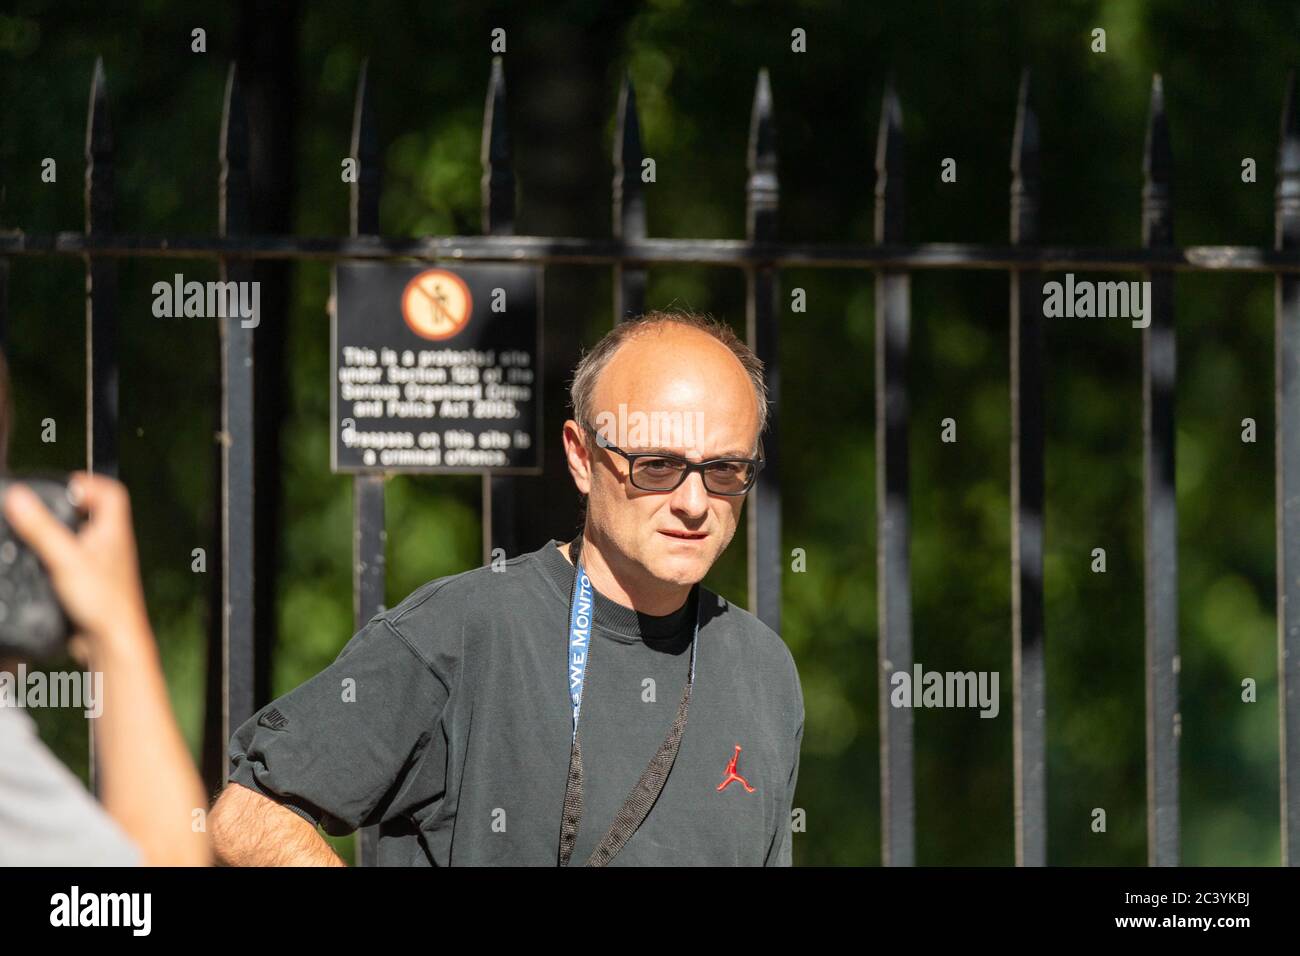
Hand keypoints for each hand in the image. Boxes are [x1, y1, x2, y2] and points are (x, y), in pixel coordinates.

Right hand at [2, 472, 150, 648]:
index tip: (64, 485)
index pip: (112, 493)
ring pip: (84, 538)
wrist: (111, 641)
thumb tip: (19, 498)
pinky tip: (43, 563)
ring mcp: (103, 565)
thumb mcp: (65, 558)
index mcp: (114, 532)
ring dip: (62, 532)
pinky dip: (59, 556)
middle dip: (70, 506)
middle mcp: (112, 546)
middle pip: (96, 513)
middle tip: (46, 506)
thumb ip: (41, 528)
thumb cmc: (102, 602)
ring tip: (39, 531)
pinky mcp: (91, 583)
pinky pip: (75, 561)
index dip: (89, 483)